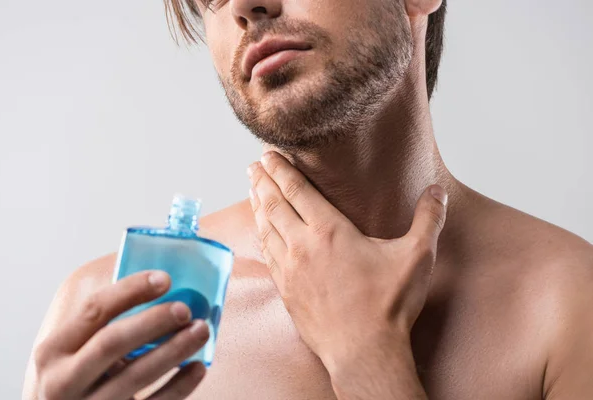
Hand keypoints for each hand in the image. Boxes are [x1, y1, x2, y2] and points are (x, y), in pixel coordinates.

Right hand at [32, 271, 208, 399]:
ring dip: (173, 350)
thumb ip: (105, 324)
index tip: (165, 278)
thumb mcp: (79, 351)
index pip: (93, 310)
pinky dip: (179, 386)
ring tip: (201, 331)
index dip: (130, 290)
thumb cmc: (83, 377)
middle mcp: (62, 380)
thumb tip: (161, 283)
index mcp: (53, 350)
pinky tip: (197, 367)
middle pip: (111, 342)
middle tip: (185, 309)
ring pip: (135, 376)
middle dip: (152, 322)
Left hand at [247, 151, 447, 372]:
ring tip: (252, 189)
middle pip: (274, 204)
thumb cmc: (388, 307)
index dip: (280, 168)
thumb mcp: (416, 257)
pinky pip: (267, 255)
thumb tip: (437, 191)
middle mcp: (302, 246)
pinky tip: (261, 232)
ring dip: (257, 205)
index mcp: (329, 231)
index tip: (268, 153)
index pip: (297, 189)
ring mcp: (290, 270)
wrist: (364, 353)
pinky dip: (261, 236)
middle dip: (263, 180)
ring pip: (266, 228)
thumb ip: (428, 219)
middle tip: (254, 164)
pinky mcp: (286, 291)